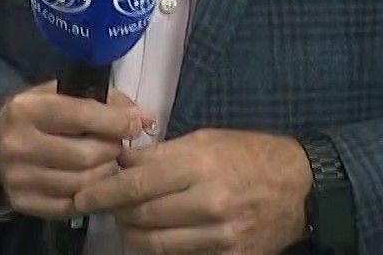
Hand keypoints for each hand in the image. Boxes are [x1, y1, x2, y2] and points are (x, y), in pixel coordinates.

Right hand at [0, 81, 152, 219]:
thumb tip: (143, 118)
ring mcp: (17, 177)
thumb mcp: (61, 94)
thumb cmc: (38, 113)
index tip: (138, 123)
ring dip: (105, 175)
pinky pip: (72, 206)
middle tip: (118, 146)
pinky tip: (93, 182)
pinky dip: (90, 195)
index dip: (116, 121)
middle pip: (86, 156)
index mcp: (25, 109)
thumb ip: (102, 101)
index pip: (81, 115)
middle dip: (112, 150)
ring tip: (107, 163)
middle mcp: (17, 144)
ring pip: (83, 184)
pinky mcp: (21, 202)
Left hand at [72, 129, 310, 253]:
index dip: (102, 193)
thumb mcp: (205, 139)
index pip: (135, 185)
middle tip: (102, 206)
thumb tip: (119, 162)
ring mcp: (219, 236)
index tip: (81, 196)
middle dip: (114, 213)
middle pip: (139, 216)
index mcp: (199, 165)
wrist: (301, 187)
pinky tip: (155, 237)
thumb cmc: (249, 153)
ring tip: (126, 222)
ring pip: (154, 244)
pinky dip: (161, 249)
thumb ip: (161, 154)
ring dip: (132, 234)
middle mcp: (207, 203)